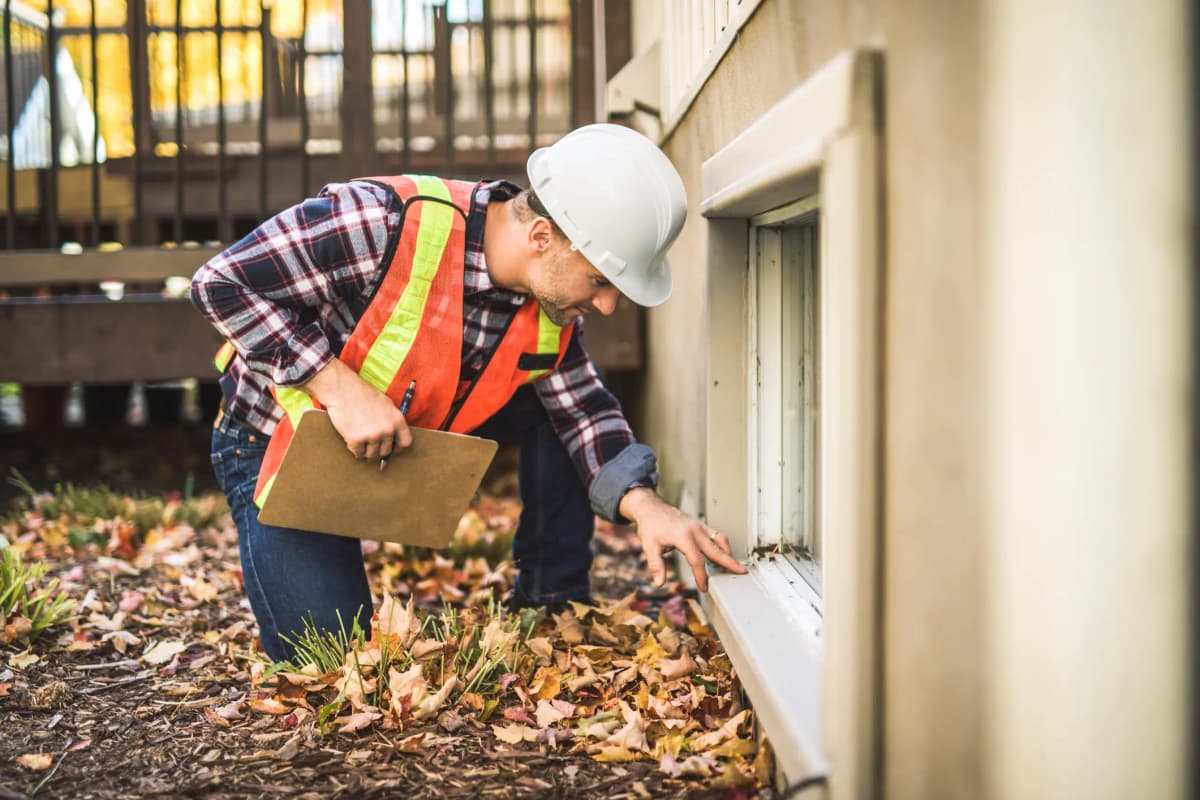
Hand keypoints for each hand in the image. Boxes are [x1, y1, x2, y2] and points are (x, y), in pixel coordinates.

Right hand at [301, 360, 412, 460]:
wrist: (343, 390)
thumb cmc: (363, 394)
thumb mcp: (386, 404)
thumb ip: (392, 420)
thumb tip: (393, 436)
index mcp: (397, 420)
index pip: (405, 443)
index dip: (397, 447)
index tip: (391, 448)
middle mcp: (387, 429)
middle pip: (386, 451)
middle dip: (378, 450)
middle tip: (371, 446)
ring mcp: (372, 435)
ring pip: (372, 455)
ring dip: (366, 452)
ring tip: (362, 444)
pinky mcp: (356, 439)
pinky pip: (358, 453)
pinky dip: (355, 450)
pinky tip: (352, 441)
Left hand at [618, 488, 746, 591]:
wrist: (651, 508)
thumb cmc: (650, 525)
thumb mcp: (649, 546)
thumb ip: (656, 565)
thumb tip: (659, 583)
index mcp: (683, 537)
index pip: (697, 561)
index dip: (702, 576)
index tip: (704, 587)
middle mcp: (695, 531)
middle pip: (716, 549)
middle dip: (729, 562)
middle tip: (741, 572)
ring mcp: (699, 526)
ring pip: (720, 540)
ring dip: (727, 553)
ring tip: (732, 566)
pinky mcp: (700, 525)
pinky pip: (716, 535)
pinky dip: (722, 545)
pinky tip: (722, 554)